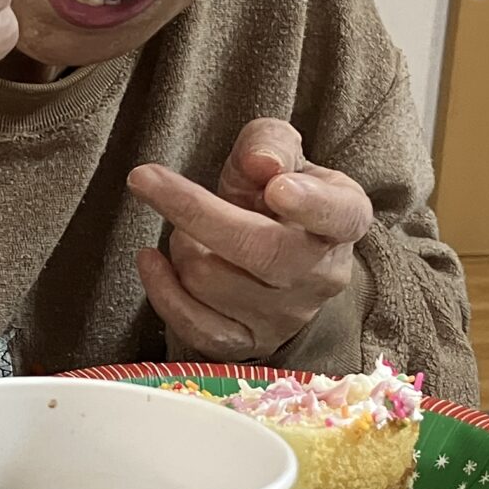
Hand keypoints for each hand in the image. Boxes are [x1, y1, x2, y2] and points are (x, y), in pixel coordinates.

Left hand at [127, 119, 375, 358]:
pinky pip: (193, 324)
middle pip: (261, 250)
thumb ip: (271, 144)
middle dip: (195, 211)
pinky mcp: (248, 343)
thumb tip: (262, 162)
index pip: (338, 215)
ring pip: (210, 278)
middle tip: (144, 178)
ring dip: (183, 245)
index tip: (277, 186)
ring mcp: (286, 316)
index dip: (310, 204)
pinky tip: (151, 261)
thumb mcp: (279, 155)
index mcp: (343, 219)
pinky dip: (161, 289)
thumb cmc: (273, 194)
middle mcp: (322, 274)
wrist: (272, 253)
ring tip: (192, 233)